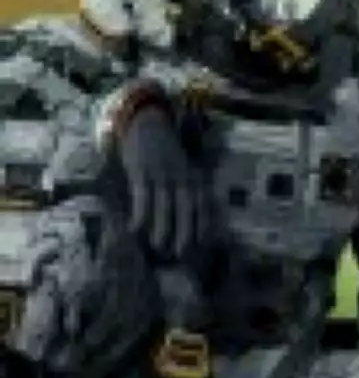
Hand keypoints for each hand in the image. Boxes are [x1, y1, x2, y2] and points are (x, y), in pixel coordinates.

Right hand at [118, 107, 208, 257]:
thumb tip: (192, 222)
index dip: (204, 227)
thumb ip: (190, 191)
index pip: (203, 207)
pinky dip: (140, 215)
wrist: (148, 124)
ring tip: (159, 247)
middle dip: (186, 232)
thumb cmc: (167, 155)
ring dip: (162, 228)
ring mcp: (162, 174)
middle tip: (181, 254)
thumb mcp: (185, 170)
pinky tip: (135, 229)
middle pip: (187, 209)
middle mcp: (182, 177)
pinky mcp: (142, 172)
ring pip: (165, 206)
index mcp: (195, 177)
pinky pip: (142, 197)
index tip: (202, 247)